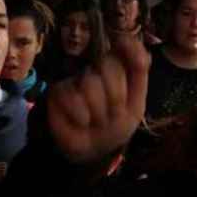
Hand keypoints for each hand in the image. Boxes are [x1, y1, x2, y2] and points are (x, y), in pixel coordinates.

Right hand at [46, 32, 149, 164]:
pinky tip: (82, 122)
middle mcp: (97, 69)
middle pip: (110, 67)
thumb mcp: (136, 104)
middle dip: (117, 97)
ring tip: (97, 120)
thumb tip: (137, 46)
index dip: (129, 47)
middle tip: (114, 113)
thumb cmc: (116, 125)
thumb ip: (138, 75)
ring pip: (92, 85)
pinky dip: (82, 116)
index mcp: (119, 69)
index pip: (125, 47)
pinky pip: (73, 98)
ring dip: (100, 111)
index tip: (131, 52)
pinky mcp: (59, 91)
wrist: (92, 150)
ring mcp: (77, 79)